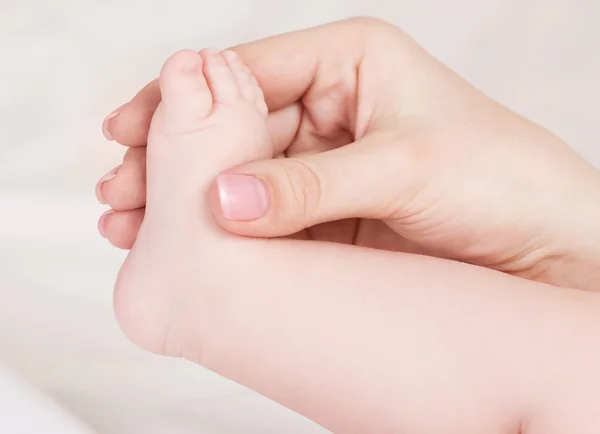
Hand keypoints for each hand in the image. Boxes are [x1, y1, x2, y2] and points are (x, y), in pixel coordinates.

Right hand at [96, 17, 599, 289]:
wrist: (547, 246)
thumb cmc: (501, 179)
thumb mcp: (403, 166)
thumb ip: (308, 186)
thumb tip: (221, 199)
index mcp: (349, 62)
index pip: (243, 73)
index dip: (179, 102)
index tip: (128, 133)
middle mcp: (332, 107)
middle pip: (231, 129)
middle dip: (173, 161)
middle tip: (119, 194)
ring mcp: (325, 163)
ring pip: (240, 177)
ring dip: (189, 200)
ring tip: (130, 226)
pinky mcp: (329, 212)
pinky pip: (264, 218)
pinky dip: (225, 233)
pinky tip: (187, 246)